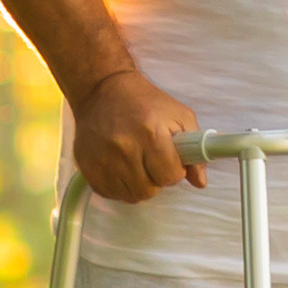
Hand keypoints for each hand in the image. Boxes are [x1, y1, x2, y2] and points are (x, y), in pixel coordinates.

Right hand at [70, 66, 202, 204]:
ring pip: (131, 196)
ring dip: (139, 184)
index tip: (171, 159)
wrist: (101, 90)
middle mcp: (124, 149)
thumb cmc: (146, 103)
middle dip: (157, 178)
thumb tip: (200, 182)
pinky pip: (111, 194)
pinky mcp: (86, 168)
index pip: (170, 176)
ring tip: (137, 164)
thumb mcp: (179, 116)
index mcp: (150, 134)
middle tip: (153, 161)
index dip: (175, 170)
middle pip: (149, 190)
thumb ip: (195, 148)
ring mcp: (102, 160)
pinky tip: (121, 168)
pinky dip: (120, 186)